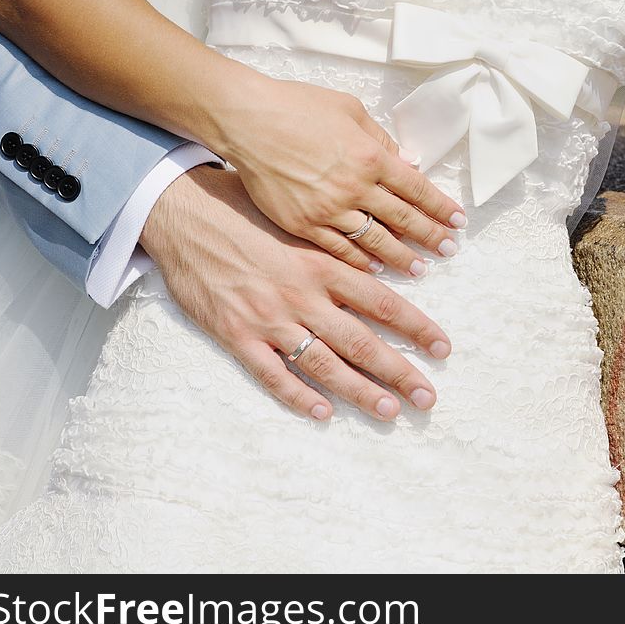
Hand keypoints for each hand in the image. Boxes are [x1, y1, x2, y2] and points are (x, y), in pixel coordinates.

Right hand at [140, 165, 451, 420]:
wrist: (182, 214)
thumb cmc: (242, 211)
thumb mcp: (297, 221)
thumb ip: (335, 246)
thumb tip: (380, 261)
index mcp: (321, 264)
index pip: (382, 302)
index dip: (416, 327)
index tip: (442, 347)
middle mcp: (302, 295)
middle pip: (361, 341)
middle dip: (399, 373)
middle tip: (426, 397)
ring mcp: (269, 319)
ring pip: (324, 364)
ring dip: (359, 391)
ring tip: (389, 412)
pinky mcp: (236, 336)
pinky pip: (272, 374)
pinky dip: (298, 396)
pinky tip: (323, 413)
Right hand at [211, 73, 467, 275]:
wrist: (247, 121)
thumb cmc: (297, 107)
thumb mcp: (349, 109)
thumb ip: (379, 139)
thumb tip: (404, 162)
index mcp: (371, 156)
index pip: (417, 188)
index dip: (440, 207)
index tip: (458, 222)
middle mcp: (356, 187)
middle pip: (403, 219)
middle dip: (430, 236)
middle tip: (449, 251)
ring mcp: (329, 210)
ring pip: (375, 240)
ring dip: (402, 257)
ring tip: (420, 269)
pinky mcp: (304, 225)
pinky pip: (339, 249)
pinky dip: (360, 261)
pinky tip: (376, 268)